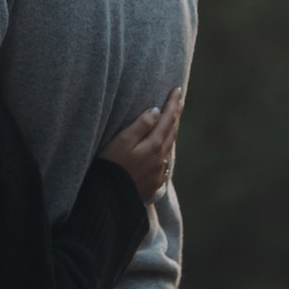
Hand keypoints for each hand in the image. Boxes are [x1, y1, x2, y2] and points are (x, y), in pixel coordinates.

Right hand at [101, 82, 182, 197]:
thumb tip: (157, 111)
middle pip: (171, 132)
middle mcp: (160, 158)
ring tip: (174, 120)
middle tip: (179, 100)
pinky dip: (166, 149)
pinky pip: (164, 161)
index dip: (172, 104)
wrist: (108, 198)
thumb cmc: (111, 165)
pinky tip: (164, 149)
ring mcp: (158, 172)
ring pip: (169, 146)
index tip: (177, 90)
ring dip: (172, 131)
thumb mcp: (122, 141)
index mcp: (154, 145)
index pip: (166, 119)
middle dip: (175, 114)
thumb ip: (141, 125)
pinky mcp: (153, 183)